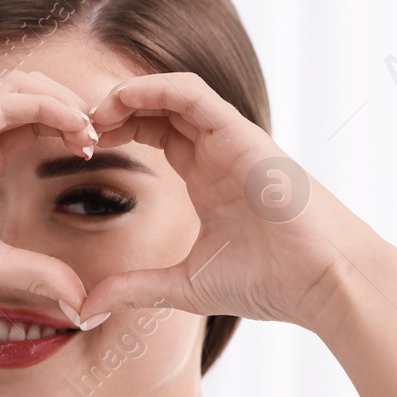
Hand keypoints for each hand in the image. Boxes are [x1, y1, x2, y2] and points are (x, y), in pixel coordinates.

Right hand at [0, 70, 98, 310]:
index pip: (39, 125)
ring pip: (24, 85)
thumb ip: (36, 274)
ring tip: (93, 130)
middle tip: (110, 135)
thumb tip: (79, 301)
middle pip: (37, 94)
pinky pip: (5, 101)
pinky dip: (45, 106)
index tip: (105, 154)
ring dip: (65, 100)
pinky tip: (72, 129)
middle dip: (78, 107)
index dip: (75, 130)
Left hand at [79, 72, 383, 329]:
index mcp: (206, 177)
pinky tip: (122, 100)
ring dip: (127, 94)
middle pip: (156, 108)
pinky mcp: (242, 133)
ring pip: (171, 93)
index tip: (78, 149)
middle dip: (112, 109)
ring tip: (92, 112)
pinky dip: (155, 88)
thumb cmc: (270, 282)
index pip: (153, 133)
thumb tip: (85, 308)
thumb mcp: (184, 286)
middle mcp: (217, 151)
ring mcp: (231, 139)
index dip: (115, 133)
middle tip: (73, 126)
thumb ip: (135, 289)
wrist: (323, 281)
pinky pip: (193, 94)